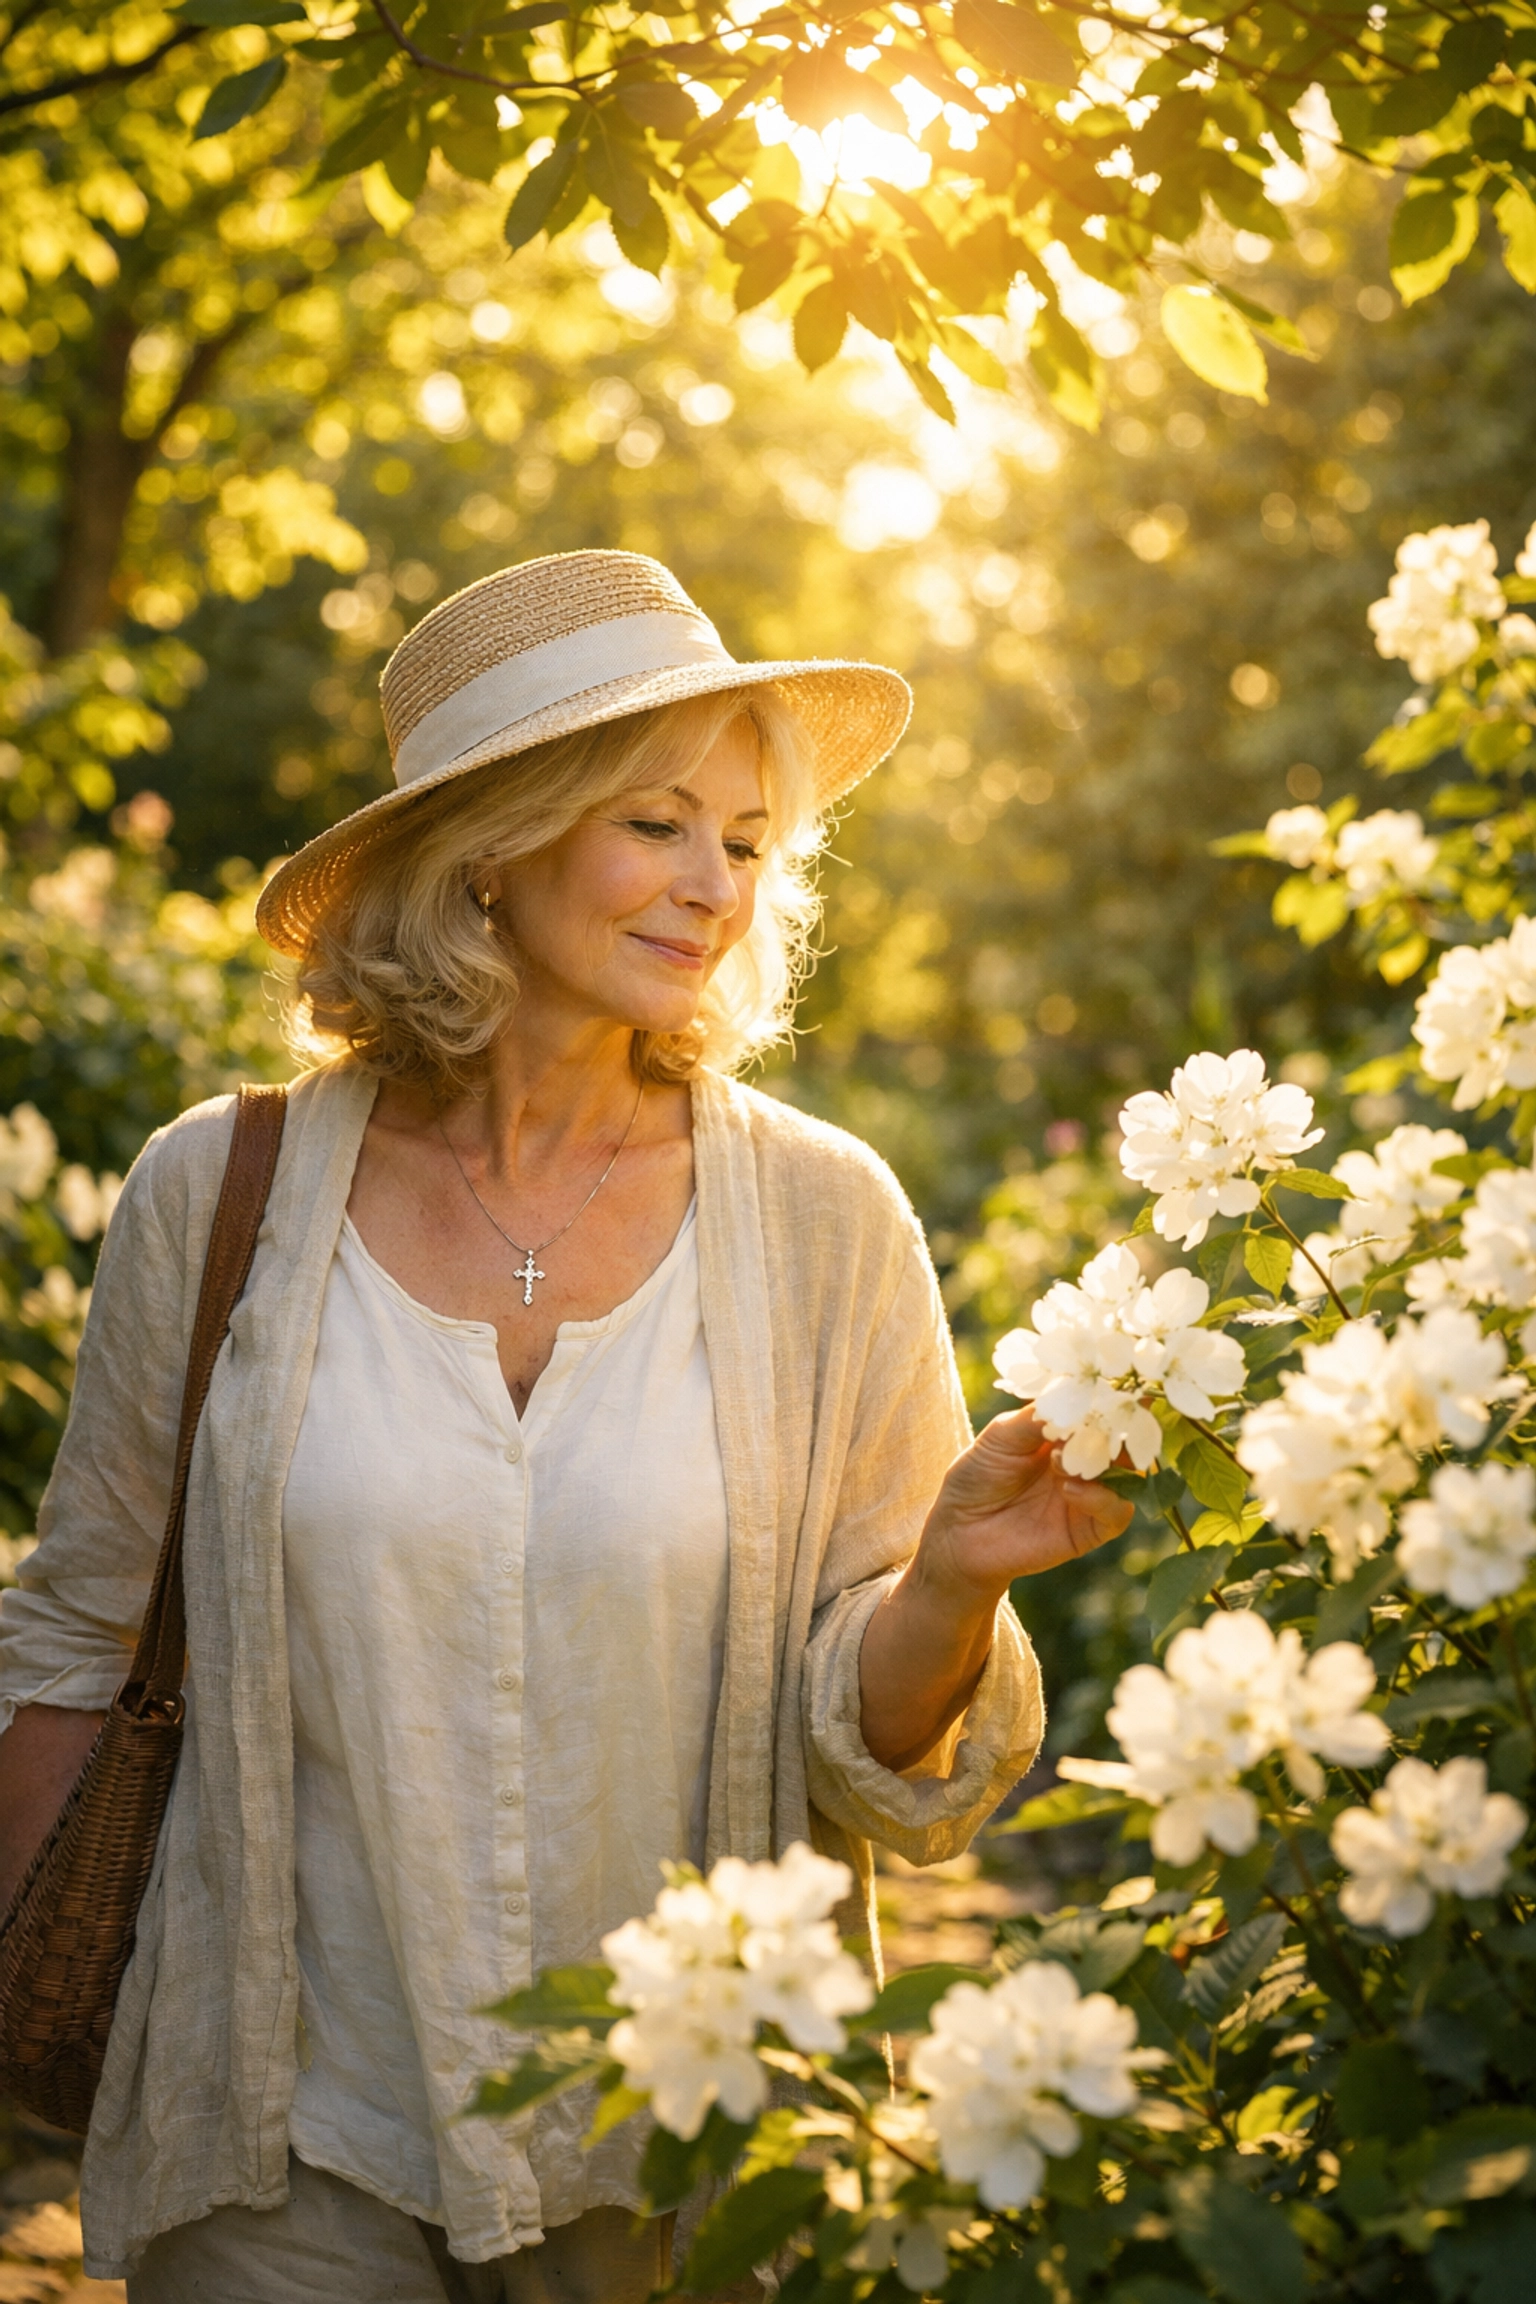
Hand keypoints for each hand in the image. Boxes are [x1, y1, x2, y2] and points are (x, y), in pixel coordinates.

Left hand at [916, 1408, 1133, 1607]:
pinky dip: (1101, 1498)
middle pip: (1122, 1440)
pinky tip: (1069, 1489)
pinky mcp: (1089, 1530)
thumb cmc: (976, 1476)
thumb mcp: (1001, 1435)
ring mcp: (1090, 1494)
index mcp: (1065, 1432)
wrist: (958, 1532)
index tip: (1117, 1383)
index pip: (1099, 1411)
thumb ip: (1037, 1416)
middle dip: (1116, 1428)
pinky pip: (1116, 1513)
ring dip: (1104, 1463)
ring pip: (1127, 1475)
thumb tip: (1075, 1395)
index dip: (1110, 1398)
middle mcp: (1084, 1461)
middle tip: (1104, 1418)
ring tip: (1062, 1460)